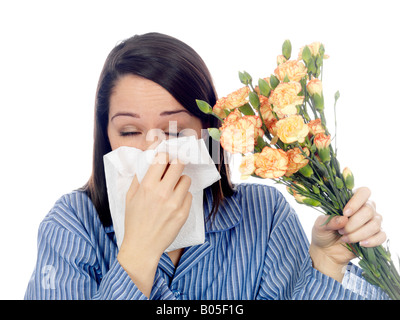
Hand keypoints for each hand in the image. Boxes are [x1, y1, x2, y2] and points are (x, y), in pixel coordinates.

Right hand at [117, 152, 191, 296]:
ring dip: (181, 181)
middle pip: (179, 164)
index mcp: (147, 186)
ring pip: (186, 179)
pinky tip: (175, 203)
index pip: (162, 158)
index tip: (165, 158)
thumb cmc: (134, 221)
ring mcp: (175, 203)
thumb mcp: (130, 196)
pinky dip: (183, 196)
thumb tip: (148, 159)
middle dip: (177, 163)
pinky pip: (189, 195)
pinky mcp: (183, 213)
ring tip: (173, 189)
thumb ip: (139, 177)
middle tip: (174, 167)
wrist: (142, 246)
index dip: (165, 156)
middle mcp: (162, 192)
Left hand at [309, 187, 385, 281]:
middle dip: (353, 223)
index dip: (356, 202)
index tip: (345, 213)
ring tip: (345, 238)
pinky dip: (371, 241)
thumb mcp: (320, 225)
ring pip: (375, 224)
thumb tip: (343, 219)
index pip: (363, 192)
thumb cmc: (323, 233)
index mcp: (351, 201)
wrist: (327, 251)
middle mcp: (365, 209)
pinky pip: (382, 236)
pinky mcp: (375, 236)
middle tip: (341, 230)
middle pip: (369, 210)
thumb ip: (329, 221)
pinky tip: (360, 244)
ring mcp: (372, 222)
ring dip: (359, 233)